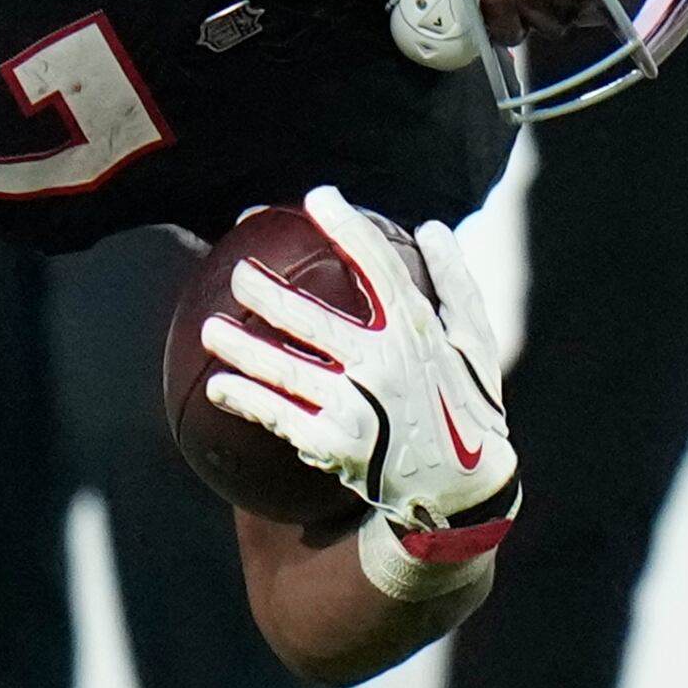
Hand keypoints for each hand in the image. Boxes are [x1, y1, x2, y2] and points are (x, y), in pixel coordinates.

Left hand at [199, 187, 517, 555]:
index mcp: (418, 335)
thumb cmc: (467, 405)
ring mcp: (356, 409)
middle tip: (238, 274)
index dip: (349, 230)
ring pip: (286, 372)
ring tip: (209, 329)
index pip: (381, 270)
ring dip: (242, 350)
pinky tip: (218, 388)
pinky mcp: (334, 445)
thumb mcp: (477, 344)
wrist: (462, 490)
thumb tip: (432, 228)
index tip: (319, 197)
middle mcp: (384, 368)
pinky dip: (247, 401)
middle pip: (315, 323)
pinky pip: (280, 418)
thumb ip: (455, 284)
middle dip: (270, 296)